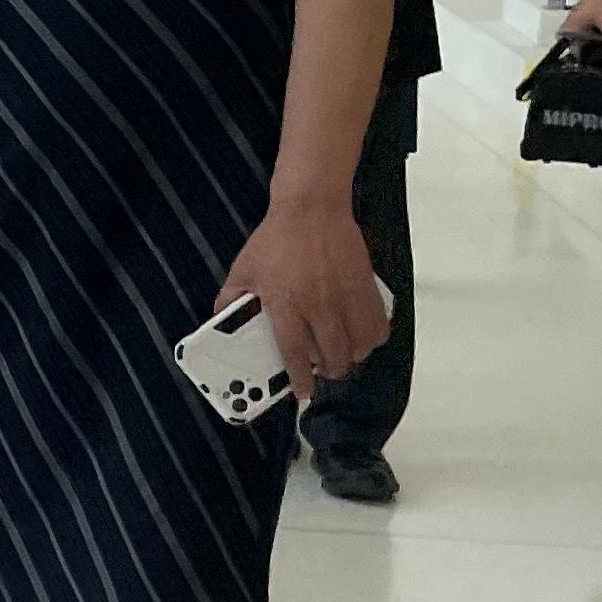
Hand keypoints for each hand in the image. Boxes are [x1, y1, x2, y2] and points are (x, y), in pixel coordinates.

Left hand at [217, 193, 386, 401]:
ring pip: (361, 344)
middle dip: (329, 372)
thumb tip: (222, 322)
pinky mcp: (367, 286)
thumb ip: (231, 300)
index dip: (298, 378)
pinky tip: (363, 337)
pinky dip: (374, 338)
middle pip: (334, 355)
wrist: (311, 209)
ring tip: (341, 355)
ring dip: (352, 357)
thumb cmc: (275, 240)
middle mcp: (320, 305)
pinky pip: (379, 324)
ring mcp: (347, 296)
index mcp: (286, 304)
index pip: (294, 352)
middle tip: (322, 371)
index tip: (301, 392)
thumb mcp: (242, 271)